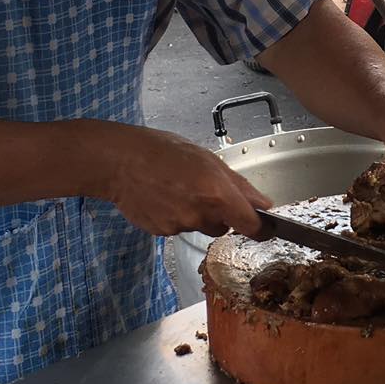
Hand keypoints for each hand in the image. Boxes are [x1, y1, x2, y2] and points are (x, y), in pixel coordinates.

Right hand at [98, 125, 268, 237]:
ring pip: (201, 226)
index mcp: (217, 193)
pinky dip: (176, 216)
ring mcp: (179, 226)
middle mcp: (200, 214)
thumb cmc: (163, 151)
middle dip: (221, 213)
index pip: (251, 226)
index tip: (264, 228)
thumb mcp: (208, 159)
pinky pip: (179, 228)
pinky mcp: (162, 232)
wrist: (120, 161)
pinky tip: (164, 197)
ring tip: (178, 189)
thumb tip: (264, 204)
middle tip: (202, 189)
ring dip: (197, 214)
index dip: (261, 229)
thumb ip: (239, 185)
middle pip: (225, 227)